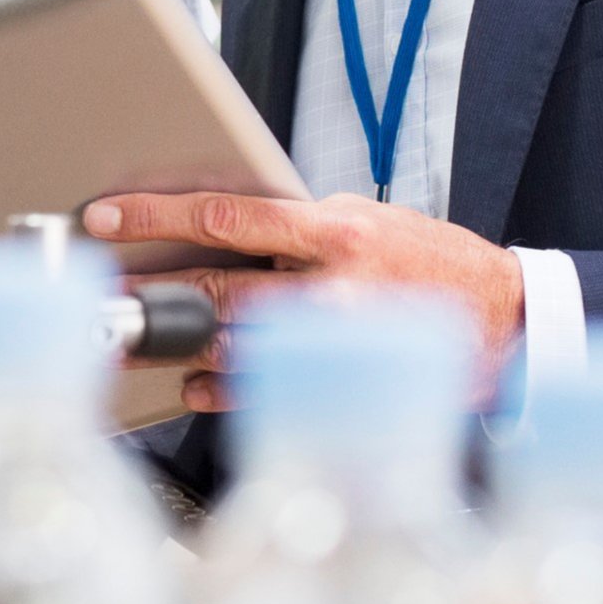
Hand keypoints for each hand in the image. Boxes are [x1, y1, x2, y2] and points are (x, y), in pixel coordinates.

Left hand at [78, 189, 518, 401]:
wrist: (501, 314)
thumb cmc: (422, 257)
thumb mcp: (363, 219)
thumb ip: (294, 226)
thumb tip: (212, 226)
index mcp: (334, 230)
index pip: (226, 214)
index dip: (157, 215)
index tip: (105, 215)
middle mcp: (332, 284)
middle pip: (218, 287)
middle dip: (150, 290)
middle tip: (101, 290)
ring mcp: (336, 340)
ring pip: (234, 343)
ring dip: (177, 343)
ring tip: (134, 338)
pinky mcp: (342, 381)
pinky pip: (265, 390)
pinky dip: (219, 389)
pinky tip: (191, 385)